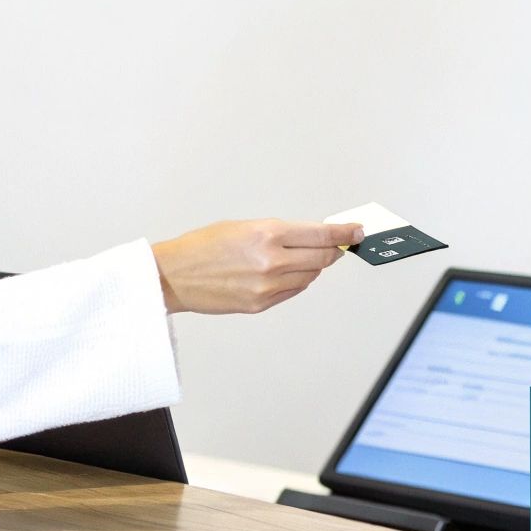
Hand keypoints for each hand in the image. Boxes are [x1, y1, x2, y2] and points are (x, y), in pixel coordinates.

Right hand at [150, 219, 363, 314]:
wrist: (173, 275)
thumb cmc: (202, 246)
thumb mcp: (244, 226)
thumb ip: (280, 233)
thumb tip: (311, 237)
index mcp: (267, 234)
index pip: (322, 234)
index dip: (344, 232)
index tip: (357, 231)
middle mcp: (271, 261)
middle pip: (323, 257)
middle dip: (333, 250)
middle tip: (337, 244)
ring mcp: (267, 286)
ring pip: (310, 276)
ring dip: (314, 266)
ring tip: (303, 258)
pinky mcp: (260, 304)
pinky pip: (293, 291)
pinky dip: (298, 281)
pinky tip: (289, 273)